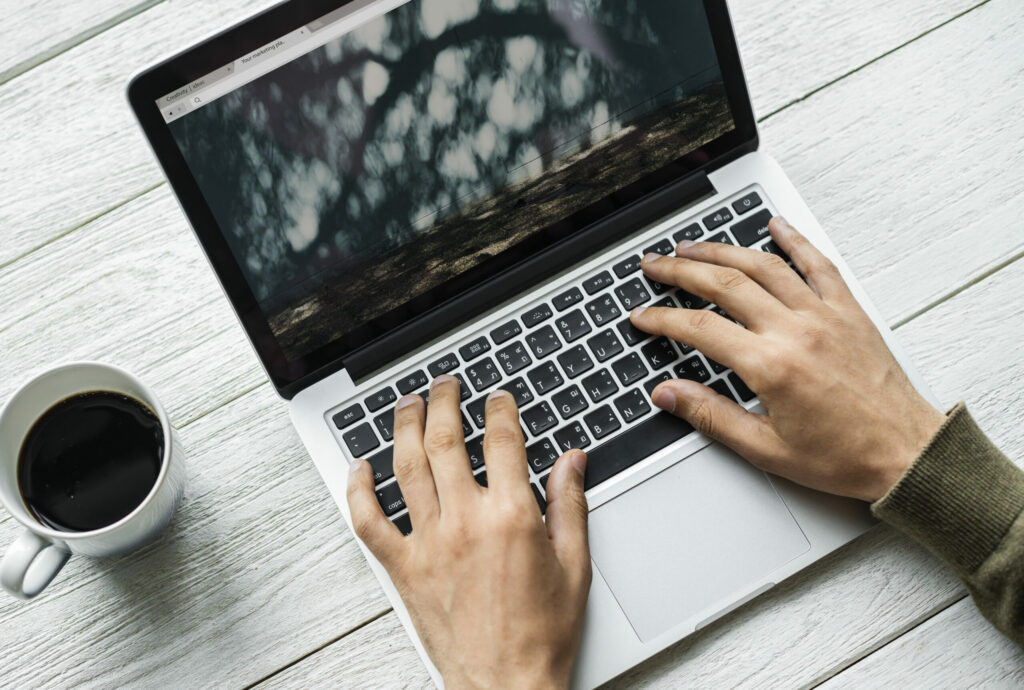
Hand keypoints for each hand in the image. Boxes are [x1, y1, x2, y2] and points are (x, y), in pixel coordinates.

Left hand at [346, 376, 591, 688]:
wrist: (505, 685)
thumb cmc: (541, 635)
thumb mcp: (575, 565)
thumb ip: (571, 505)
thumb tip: (572, 460)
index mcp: (511, 516)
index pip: (502, 440)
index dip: (500, 409)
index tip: (498, 398)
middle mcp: (465, 521)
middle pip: (446, 439)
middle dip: (445, 400)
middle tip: (445, 384)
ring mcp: (428, 542)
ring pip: (406, 467)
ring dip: (404, 426)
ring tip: (406, 403)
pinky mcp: (403, 567)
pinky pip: (369, 520)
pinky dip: (359, 489)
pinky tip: (361, 467)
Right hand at [631, 217, 945, 501]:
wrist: (907, 454)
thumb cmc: (844, 457)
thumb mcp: (765, 449)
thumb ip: (711, 416)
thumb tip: (668, 394)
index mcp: (771, 366)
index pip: (699, 328)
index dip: (663, 319)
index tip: (642, 316)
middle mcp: (796, 331)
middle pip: (724, 283)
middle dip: (680, 270)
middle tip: (654, 265)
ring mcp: (824, 315)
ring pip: (764, 266)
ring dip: (722, 250)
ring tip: (693, 245)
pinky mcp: (849, 311)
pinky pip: (818, 264)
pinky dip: (795, 240)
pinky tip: (776, 225)